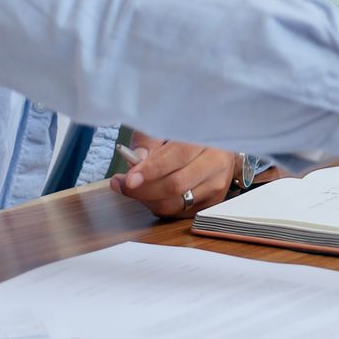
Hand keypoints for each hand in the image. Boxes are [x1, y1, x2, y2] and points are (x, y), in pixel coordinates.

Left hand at [108, 132, 240, 218]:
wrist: (217, 145)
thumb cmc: (188, 134)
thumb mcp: (167, 127)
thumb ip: (149, 140)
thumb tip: (138, 159)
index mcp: (207, 138)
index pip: (178, 156)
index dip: (151, 170)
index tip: (129, 179)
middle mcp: (216, 163)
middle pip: (176, 185)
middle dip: (144, 189)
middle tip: (122, 184)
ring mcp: (216, 185)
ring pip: (176, 203)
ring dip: (148, 199)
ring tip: (132, 188)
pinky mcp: (211, 202)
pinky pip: (179, 212)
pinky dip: (159, 205)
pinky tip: (149, 194)